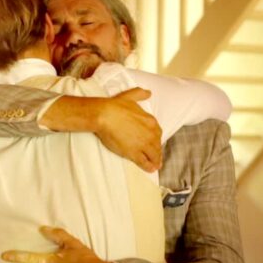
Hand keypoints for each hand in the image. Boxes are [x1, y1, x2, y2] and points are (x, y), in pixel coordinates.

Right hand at [39, 88, 161, 171]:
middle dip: (157, 152)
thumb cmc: (115, 105)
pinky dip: (149, 166)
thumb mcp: (130, 96)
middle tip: (157, 157)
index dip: (156, 140)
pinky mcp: (134, 153)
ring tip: (156, 165)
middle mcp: (150, 134)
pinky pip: (144, 162)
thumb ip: (140, 94)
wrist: (104, 115)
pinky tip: (151, 169)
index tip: (154, 143)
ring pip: (153, 155)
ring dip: (155, 161)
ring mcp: (143, 144)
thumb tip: (148, 93)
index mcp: (150, 121)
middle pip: (157, 145)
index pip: (157, 133)